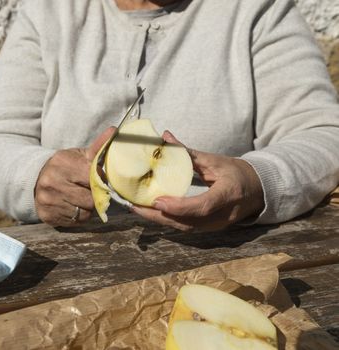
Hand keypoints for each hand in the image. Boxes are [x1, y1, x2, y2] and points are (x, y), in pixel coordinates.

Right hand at [35, 127, 115, 225]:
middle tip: (90, 191)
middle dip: (94, 197)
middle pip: (90, 199)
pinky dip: (78, 216)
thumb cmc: (64, 167)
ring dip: (87, 208)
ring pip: (84, 213)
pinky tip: (72, 206)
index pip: (92, 178)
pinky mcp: (47, 215)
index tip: (100, 181)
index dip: (100, 182)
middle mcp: (51, 182)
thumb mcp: (78, 155)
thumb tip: (114, 130)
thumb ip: (98, 147)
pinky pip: (74, 222)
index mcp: (61, 163)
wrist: (35, 179)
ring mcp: (48, 200)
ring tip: (81, 198)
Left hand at [132, 131, 264, 231]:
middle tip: (135, 205)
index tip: (158, 201)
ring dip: (159, 220)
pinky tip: (150, 213)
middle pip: (188, 222)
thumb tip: (166, 137)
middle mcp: (222, 215)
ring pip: (183, 228)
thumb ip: (188, 152)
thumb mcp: (215, 160)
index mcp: (228, 194)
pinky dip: (166, 221)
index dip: (179, 206)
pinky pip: (184, 228)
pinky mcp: (208, 228)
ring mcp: (216, 225)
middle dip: (159, 216)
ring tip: (137, 209)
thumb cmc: (236, 172)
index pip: (203, 205)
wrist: (257, 191)